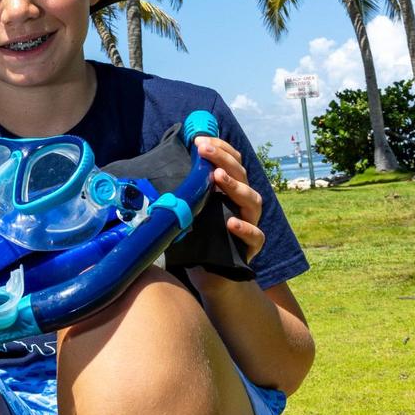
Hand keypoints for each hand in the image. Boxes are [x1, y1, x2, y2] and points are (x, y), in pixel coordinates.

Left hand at [193, 136, 264, 262]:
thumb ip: (186, 191)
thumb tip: (158, 170)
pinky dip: (245, 227)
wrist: (210, 274)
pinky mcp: (251, 247)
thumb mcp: (191, 209)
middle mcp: (243, 203)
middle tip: (203, 150)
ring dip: (235, 186)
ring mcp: (250, 223)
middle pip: (242, 175)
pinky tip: (231, 222)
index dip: (220, 148)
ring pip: (252, 200)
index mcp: (231, 190)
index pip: (232, 162)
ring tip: (217, 177)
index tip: (199, 140)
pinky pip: (256, 236)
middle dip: (222, 159)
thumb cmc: (199, 236)